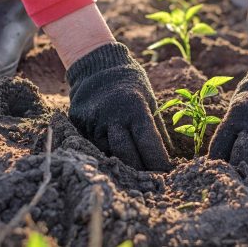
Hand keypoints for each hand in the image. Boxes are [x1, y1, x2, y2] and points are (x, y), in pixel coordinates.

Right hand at [67, 43, 171, 170]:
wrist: (98, 66)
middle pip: (127, 155)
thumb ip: (157, 128)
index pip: (149, 143)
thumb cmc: (132, 85)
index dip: (159, 162)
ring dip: (123, 164)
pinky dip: (106, 153)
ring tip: (134, 173)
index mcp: (135, 108)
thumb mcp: (150, 100)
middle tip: (151, 180)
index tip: (167, 174)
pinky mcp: (78, 123)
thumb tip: (169, 155)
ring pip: (108, 154)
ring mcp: (93, 120)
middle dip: (140, 171)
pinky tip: (115, 156)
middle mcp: (113, 116)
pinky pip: (94, 146)